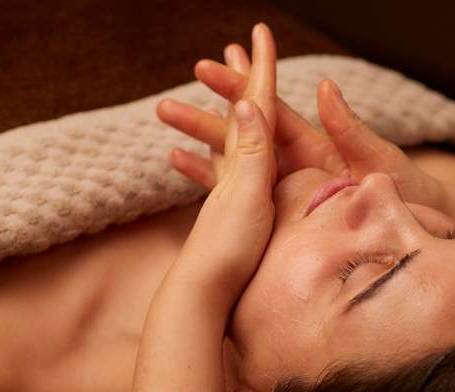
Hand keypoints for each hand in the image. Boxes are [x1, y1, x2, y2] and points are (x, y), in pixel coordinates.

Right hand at [157, 46, 447, 211]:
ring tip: (167, 134)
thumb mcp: (380, 161)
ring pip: (236, 166)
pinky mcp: (284, 220)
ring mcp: (287, 193)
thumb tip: (324, 87)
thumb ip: (349, 129)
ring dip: (202, 148)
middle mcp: (298, 167)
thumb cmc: (411, 196)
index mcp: (318, 148)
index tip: (211, 68)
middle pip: (244, 137)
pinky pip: (244, 200)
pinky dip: (213, 184)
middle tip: (165, 105)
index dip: (240, 89)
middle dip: (206, 119)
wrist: (424, 238)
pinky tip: (186, 173)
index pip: (271, 114)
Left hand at [168, 24, 277, 306]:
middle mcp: (234, 173)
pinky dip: (214, 160)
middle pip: (240, 116)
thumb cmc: (228, 251)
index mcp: (246, 162)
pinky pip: (220, 180)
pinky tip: (194, 159)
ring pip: (228, 143)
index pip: (257, 104)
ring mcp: (227, 195)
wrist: (200, 296)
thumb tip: (244, 100)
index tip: (259, 32)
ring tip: (220, 95)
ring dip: (226, 115)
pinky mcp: (224, 220)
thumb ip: (251, 151)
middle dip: (239, 81)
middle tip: (232, 48)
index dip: (261, 67)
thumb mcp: (246, 196)